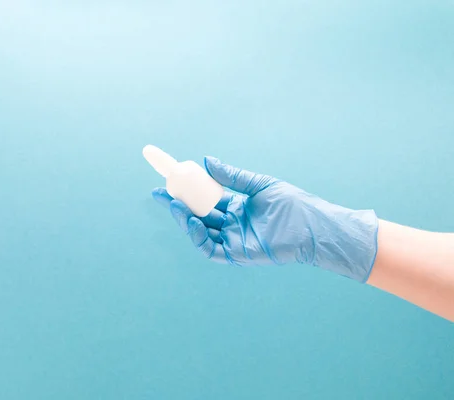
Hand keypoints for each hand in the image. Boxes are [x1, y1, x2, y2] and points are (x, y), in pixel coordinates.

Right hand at [152, 157, 378, 281]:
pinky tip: (191, 221)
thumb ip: (231, 176)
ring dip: (184, 220)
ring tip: (174, 204)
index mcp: (236, 207)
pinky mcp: (237, 255)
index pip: (205, 199)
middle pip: (198, 215)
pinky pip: (210, 249)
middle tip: (160, 192)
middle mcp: (231, 224)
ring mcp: (233, 240)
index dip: (186, 191)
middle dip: (177, 205)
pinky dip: (198, 237)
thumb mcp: (258, 184)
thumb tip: (206, 161)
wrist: (313, 224)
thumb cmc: (293, 204)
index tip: (168, 179)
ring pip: (200, 232)